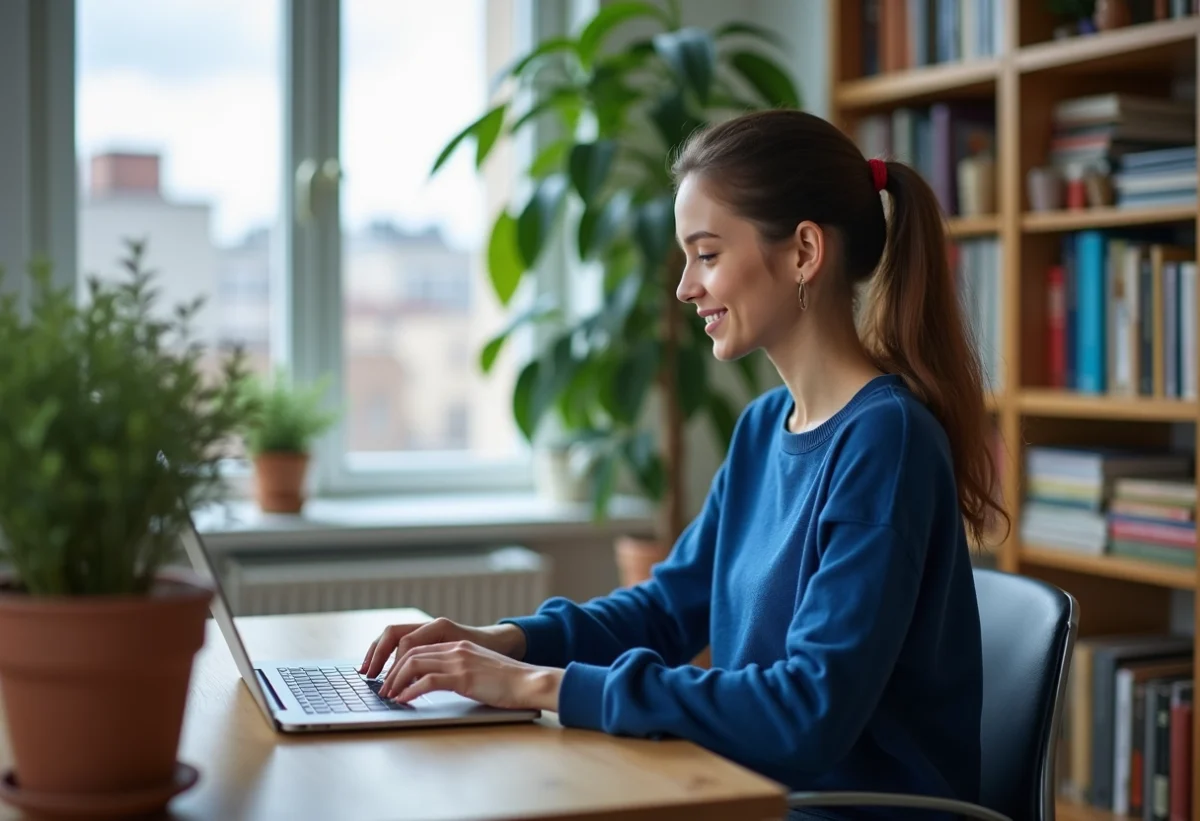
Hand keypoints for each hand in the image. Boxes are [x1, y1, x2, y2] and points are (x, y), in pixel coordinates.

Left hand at [380, 639, 562, 711]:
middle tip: (383, 689)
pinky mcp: (463, 678)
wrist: (529, 681)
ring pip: (414, 664)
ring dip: (396, 681)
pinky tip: (404, 700)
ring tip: (389, 696)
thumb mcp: (479, 669)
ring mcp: (459, 662)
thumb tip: (436, 683)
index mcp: (458, 646)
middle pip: (411, 653)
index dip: (399, 662)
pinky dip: (410, 691)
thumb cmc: (508, 681)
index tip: (390, 678)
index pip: (419, 647)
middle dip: (392, 671)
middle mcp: (456, 649)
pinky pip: (427, 681)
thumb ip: (459, 670)